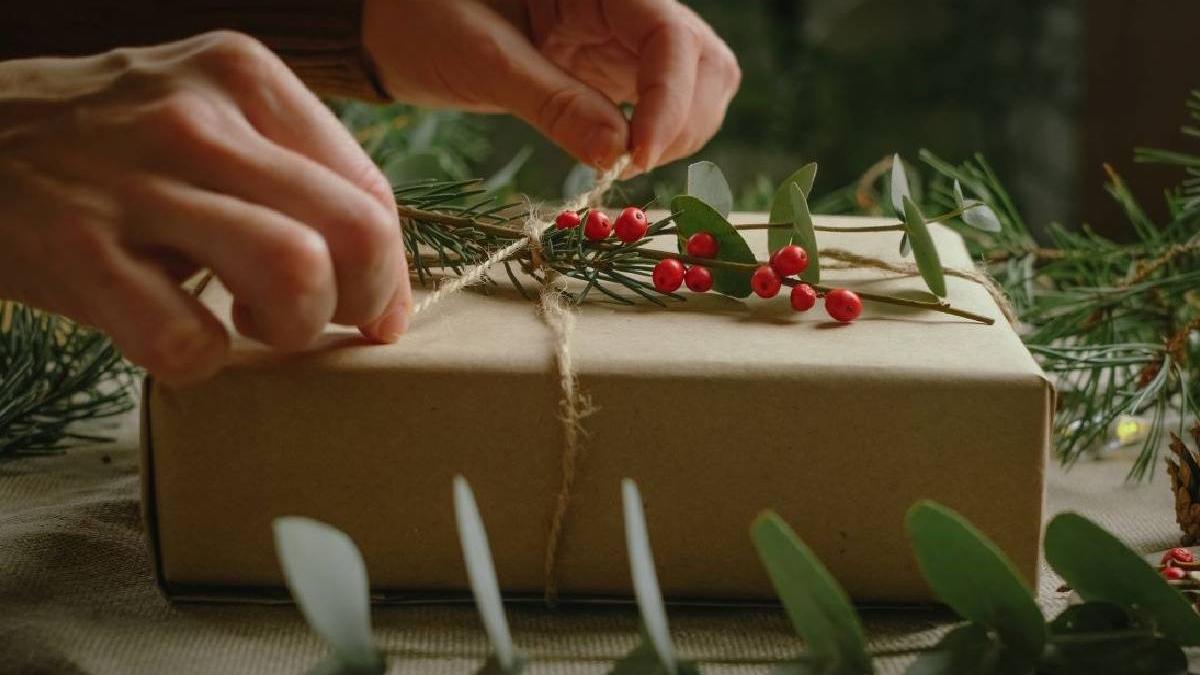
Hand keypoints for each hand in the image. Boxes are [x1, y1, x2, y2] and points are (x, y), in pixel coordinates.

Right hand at [0, 31, 410, 384]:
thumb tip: (380, 275)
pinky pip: (188, 339)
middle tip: (320, 319)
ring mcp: (137, 182)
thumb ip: (293, 170)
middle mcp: (200, 119)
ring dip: (293, 327)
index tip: (373, 309)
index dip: (389, 271)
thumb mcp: (204, 112)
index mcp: (245, 77)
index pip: (371, 191)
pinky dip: (202, 360)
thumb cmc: (112, 144)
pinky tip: (181, 337)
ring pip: (295, 272)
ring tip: (253, 324)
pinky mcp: (77, 250)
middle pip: (356, 231)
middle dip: (360, 300)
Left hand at [363, 0, 739, 173]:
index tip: (635, 158)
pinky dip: (658, 137)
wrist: (395, 22)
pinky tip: (618, 154)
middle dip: (681, 121)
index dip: (668, 101)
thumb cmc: (424, 18)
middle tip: (627, 165)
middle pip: (704, 62)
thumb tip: (617, 157)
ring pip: (700, 85)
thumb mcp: (483, 60)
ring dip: (677, 134)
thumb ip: (554, 103)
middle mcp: (627, 4)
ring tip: (620, 162)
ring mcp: (626, 36)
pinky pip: (668, 102)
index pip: (670, 37)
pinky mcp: (616, 67)